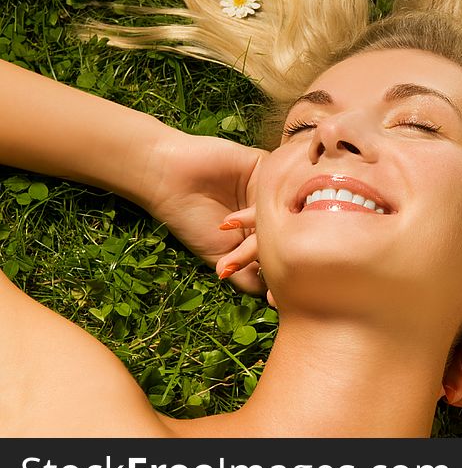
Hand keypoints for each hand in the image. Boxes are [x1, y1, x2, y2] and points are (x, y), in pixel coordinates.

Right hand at [139, 132, 267, 295]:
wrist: (169, 177)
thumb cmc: (190, 219)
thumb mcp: (219, 257)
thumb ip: (246, 277)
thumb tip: (273, 300)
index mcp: (260, 234)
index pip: (280, 252)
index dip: (282, 270)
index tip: (282, 292)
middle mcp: (269, 213)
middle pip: (285, 235)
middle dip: (268, 251)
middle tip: (246, 258)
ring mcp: (270, 191)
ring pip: (283, 215)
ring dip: (260, 227)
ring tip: (228, 228)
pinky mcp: (269, 167)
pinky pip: (282, 185)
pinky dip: (265, 204)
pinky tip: (247, 213)